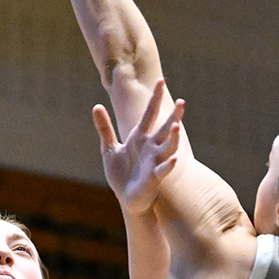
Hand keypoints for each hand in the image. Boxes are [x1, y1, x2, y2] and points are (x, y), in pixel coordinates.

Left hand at [92, 78, 184, 217]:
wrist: (126, 198)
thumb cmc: (121, 174)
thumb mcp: (109, 149)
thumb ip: (104, 128)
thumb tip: (96, 106)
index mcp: (140, 138)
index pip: (150, 114)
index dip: (155, 98)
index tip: (161, 80)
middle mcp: (151, 147)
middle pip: (165, 128)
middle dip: (174, 115)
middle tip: (181, 101)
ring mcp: (154, 162)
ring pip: (168, 147)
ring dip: (173, 138)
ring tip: (178, 125)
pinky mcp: (154, 178)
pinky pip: (163, 170)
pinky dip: (168, 165)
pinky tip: (174, 159)